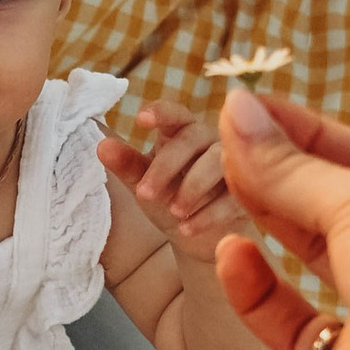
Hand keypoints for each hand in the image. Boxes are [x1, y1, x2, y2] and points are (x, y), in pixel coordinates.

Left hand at [98, 99, 243, 261]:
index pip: (174, 113)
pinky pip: (234, 196)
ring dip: (194, 187)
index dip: (160, 112)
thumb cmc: (168, 200)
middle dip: (167, 166)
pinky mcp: (247, 193)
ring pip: (220, 162)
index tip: (140, 119)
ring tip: (174, 212)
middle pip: (193, 137)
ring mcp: (232, 164)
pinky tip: (188, 229)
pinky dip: (209, 214)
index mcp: (181, 132)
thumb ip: (127, 166)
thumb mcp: (144, 185)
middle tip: (145, 194)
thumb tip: (102, 146)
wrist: (198, 237)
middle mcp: (210, 140)